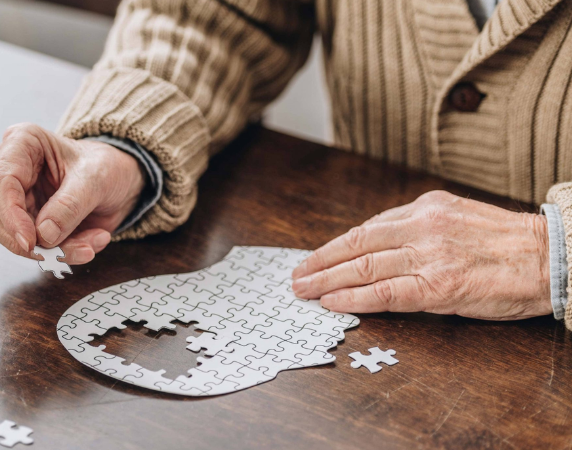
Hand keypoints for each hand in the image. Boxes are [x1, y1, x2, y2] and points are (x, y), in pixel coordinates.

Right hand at [0, 123, 145, 264]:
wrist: (118, 180)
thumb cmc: (104, 166)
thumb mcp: (95, 179)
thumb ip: (70, 205)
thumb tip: (43, 234)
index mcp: (21, 143)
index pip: (1, 183)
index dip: (11, 216)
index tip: (31, 242)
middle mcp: (9, 169)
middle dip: (28, 241)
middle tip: (59, 255)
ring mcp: (14, 197)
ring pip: (13, 236)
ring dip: (52, 251)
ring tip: (89, 247)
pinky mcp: (24, 221)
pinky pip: (33, 247)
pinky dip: (62, 252)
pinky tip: (90, 243)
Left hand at [291, 191, 551, 320]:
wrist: (551, 257)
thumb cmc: (506, 243)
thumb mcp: (457, 217)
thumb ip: (418, 227)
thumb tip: (378, 244)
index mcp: (425, 207)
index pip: (366, 228)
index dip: (335, 246)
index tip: (314, 257)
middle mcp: (422, 226)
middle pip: (356, 245)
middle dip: (320, 261)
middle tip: (296, 276)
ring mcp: (428, 256)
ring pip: (363, 267)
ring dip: (326, 280)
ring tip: (304, 290)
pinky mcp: (438, 286)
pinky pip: (385, 293)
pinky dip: (353, 298)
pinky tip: (333, 303)